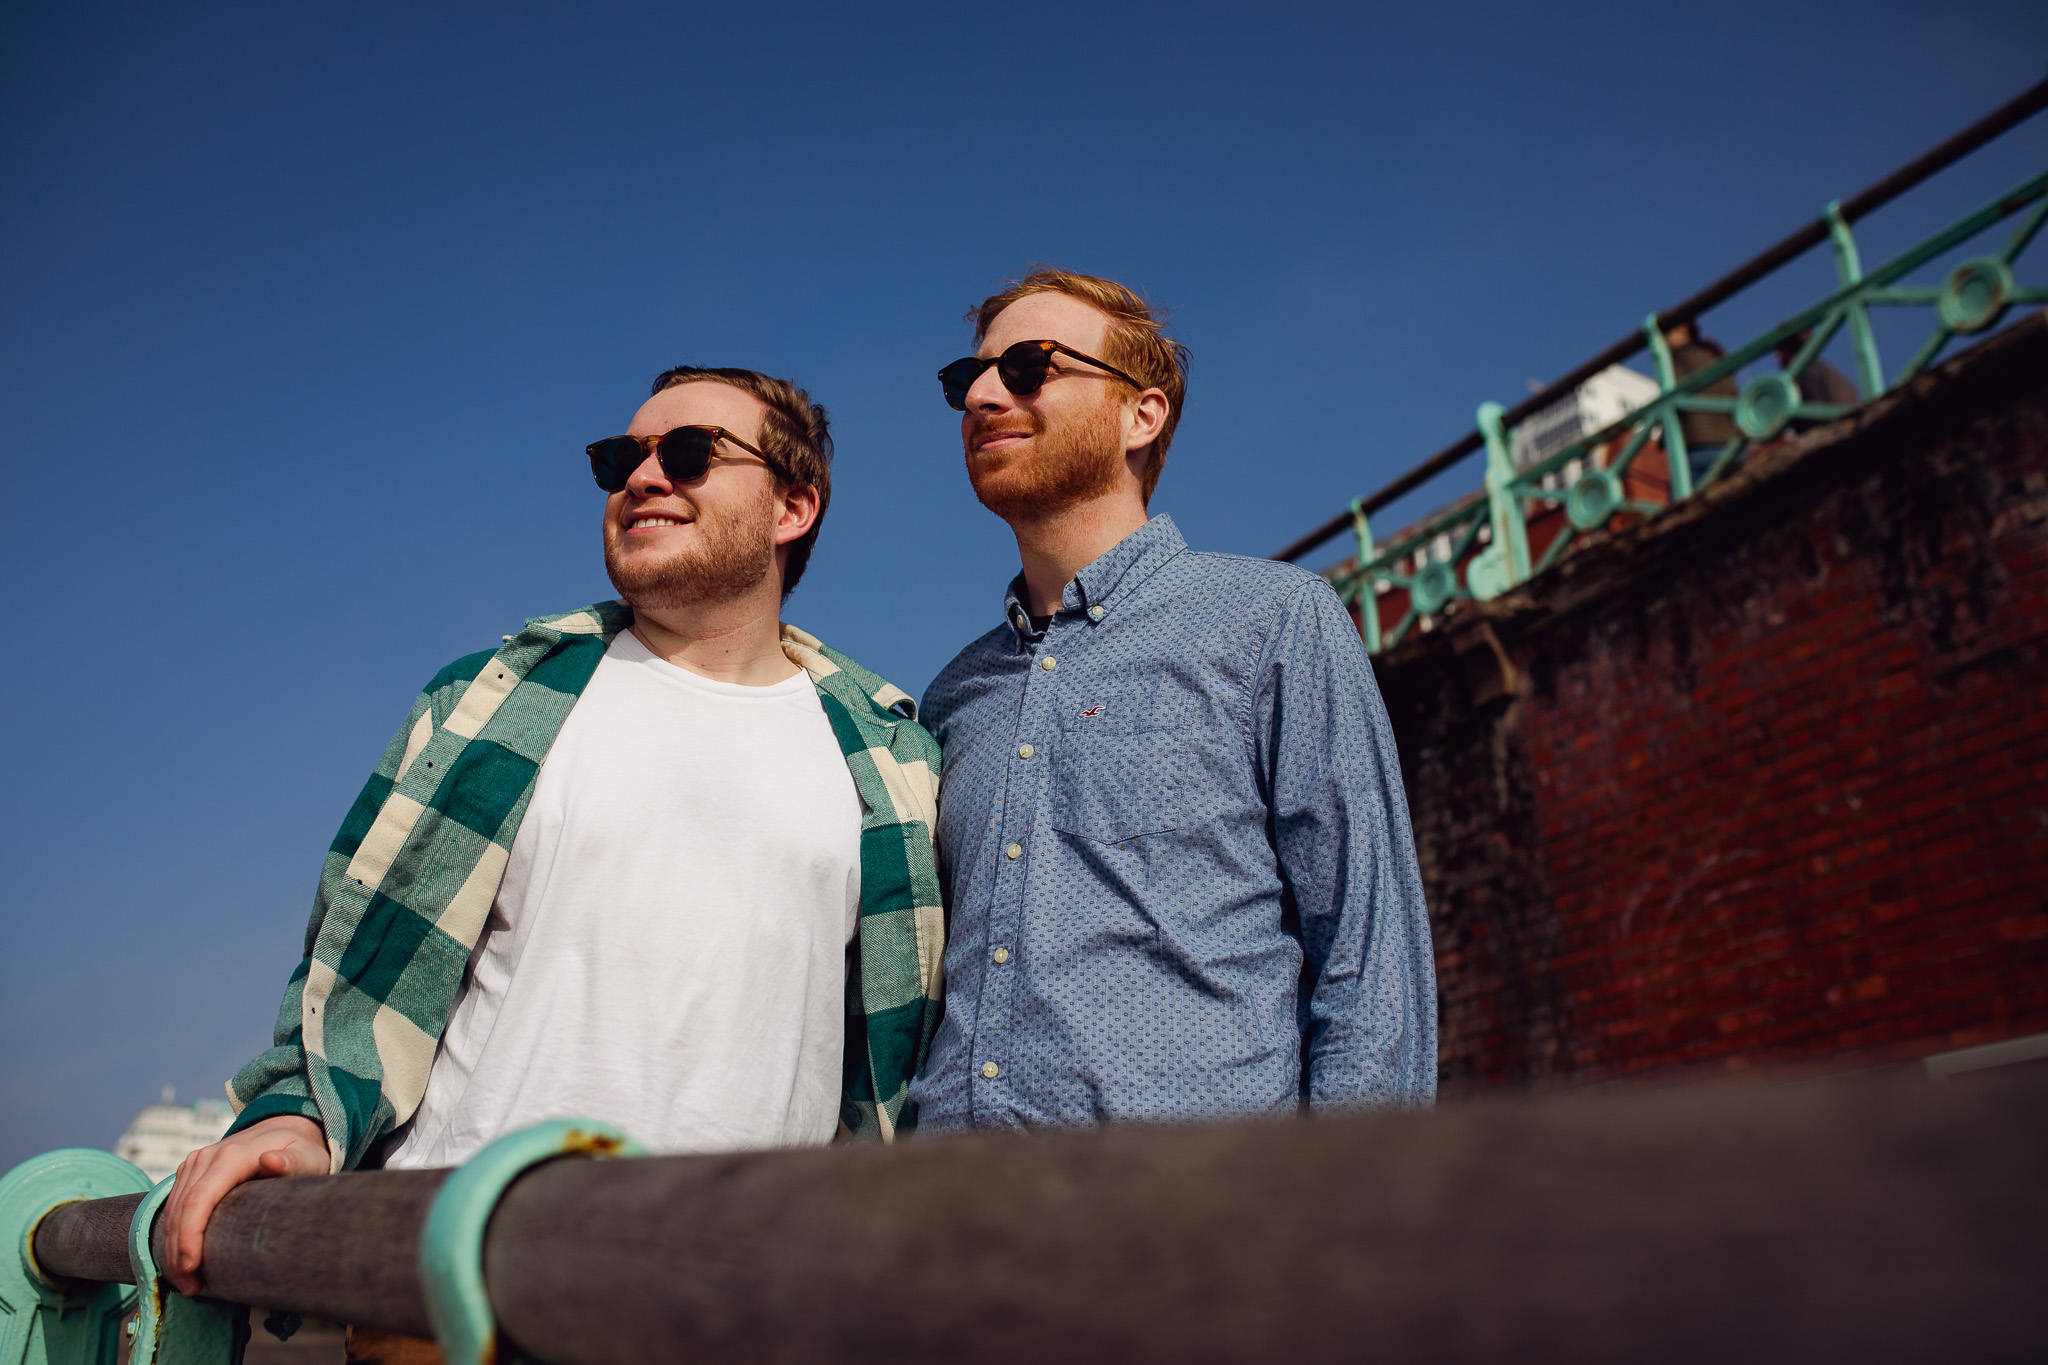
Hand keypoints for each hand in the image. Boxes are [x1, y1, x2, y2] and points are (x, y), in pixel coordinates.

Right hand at [158, 1114, 325, 1296]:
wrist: (285, 1128)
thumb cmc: (302, 1150)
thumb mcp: (309, 1157)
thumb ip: (294, 1162)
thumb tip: (271, 1160)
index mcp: (232, 1156)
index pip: (199, 1200)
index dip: (190, 1236)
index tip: (191, 1268)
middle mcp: (206, 1158)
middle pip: (179, 1211)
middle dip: (178, 1254)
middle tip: (191, 1289)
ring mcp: (193, 1164)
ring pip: (169, 1213)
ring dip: (171, 1250)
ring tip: (187, 1284)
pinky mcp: (189, 1174)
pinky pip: (171, 1208)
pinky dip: (172, 1237)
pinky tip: (181, 1262)